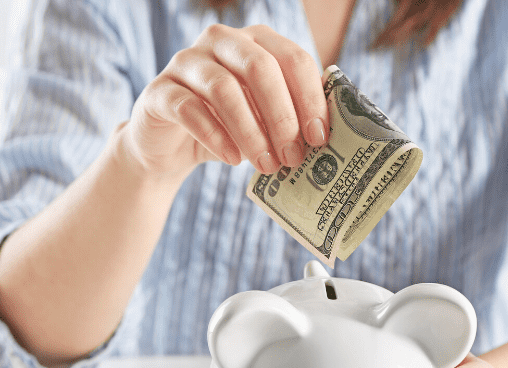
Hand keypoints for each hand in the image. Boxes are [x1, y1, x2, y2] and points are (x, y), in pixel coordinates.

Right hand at [123, 24, 328, 179]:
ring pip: (224, 89)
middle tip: (293, 157)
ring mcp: (186, 62)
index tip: (319, 138)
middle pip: (260, 67)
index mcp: (255, 43)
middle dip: (282, 116)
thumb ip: (292, 117)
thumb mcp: (265, 121)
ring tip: (266, 165)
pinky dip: (215, 137)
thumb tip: (326, 135)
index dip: (310, 99)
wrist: (172, 146)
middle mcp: (221, 42)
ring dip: (251, 133)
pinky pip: (189, 109)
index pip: (292, 59)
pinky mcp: (161, 91)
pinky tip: (232, 160)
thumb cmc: (228, 130)